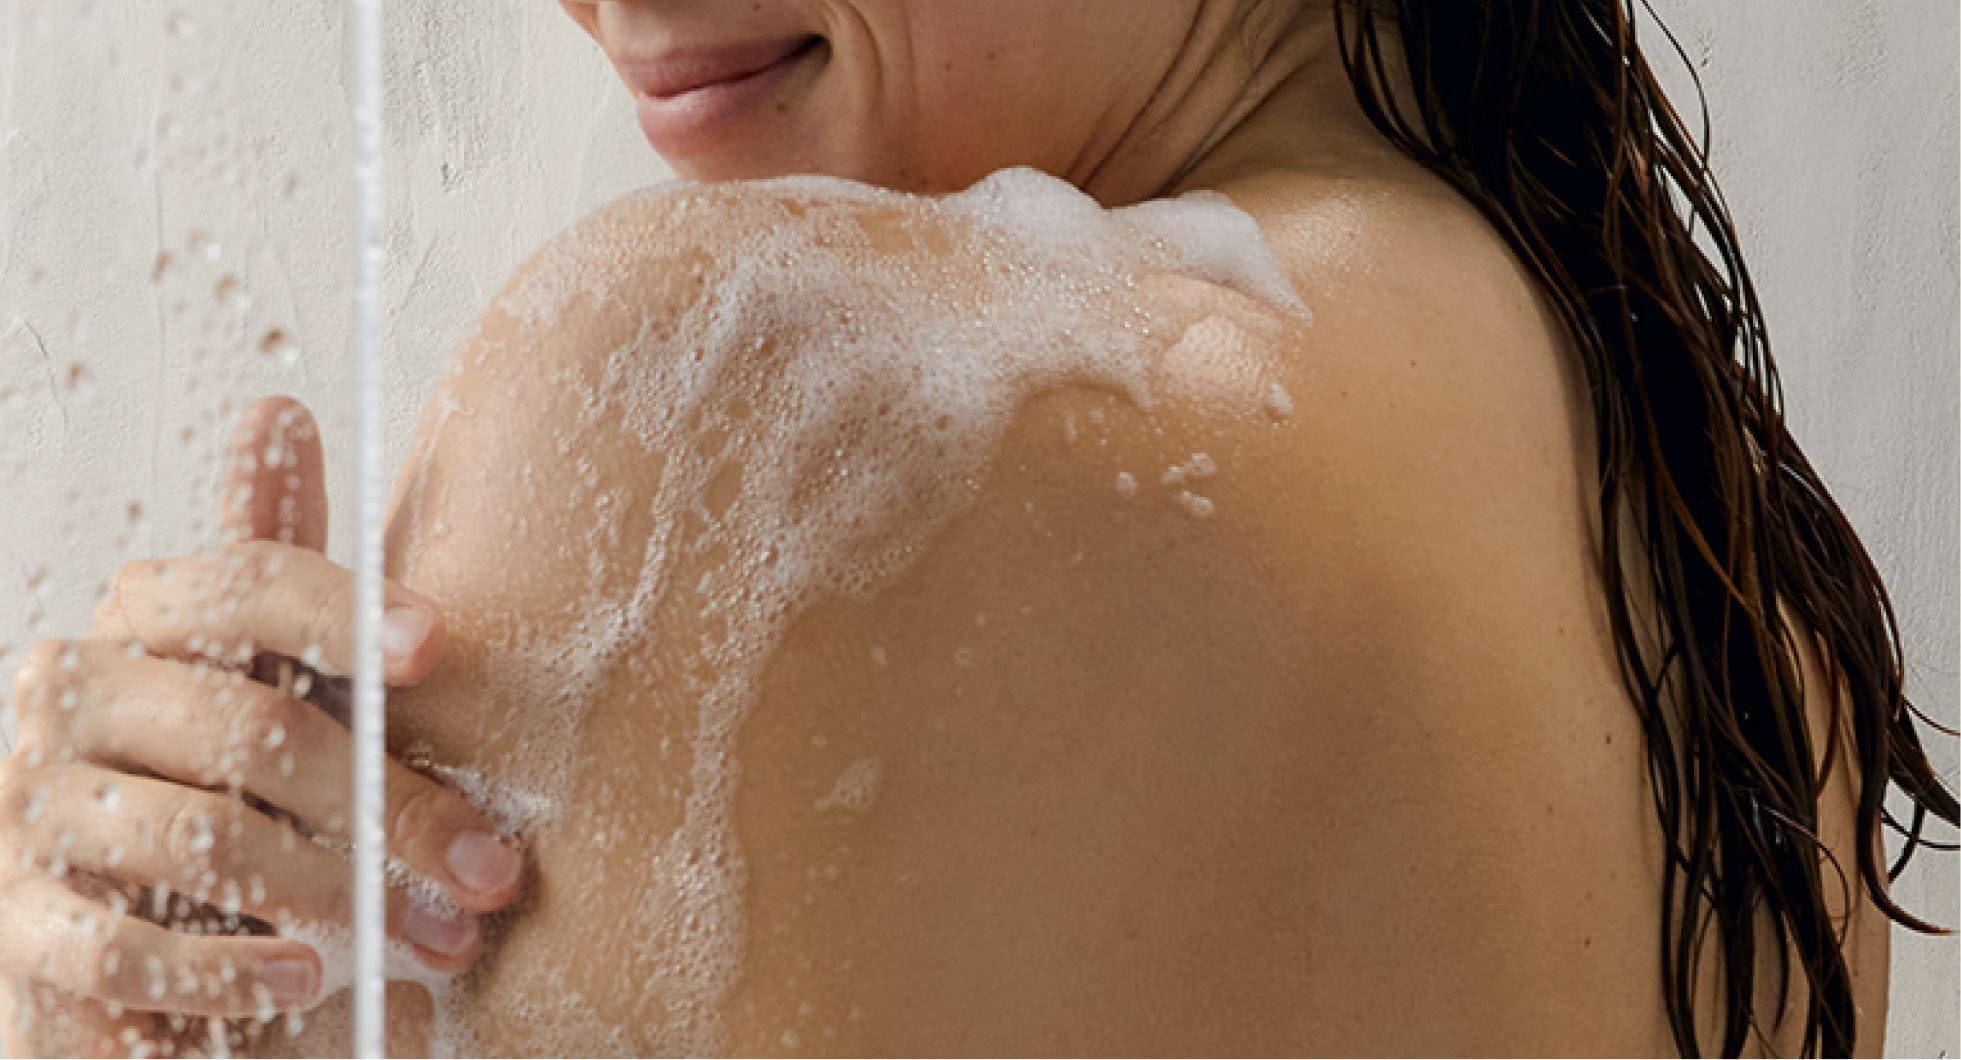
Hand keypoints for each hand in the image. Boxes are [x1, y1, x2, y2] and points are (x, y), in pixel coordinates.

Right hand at [0, 397, 522, 1056]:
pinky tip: (303, 980)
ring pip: (203, 835)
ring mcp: (30, 806)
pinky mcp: (16, 923)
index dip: (342, 610)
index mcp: (145, 618)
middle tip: (492, 868)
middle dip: (393, 806)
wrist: (140, 950)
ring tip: (434, 935)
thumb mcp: (278, 678)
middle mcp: (69, 692)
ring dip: (340, 894)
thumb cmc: (236, 788)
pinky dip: (227, 972)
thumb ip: (281, 565)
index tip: (436, 647)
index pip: (242, 582)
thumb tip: (278, 409)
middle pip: (253, 726)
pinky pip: (122, 947)